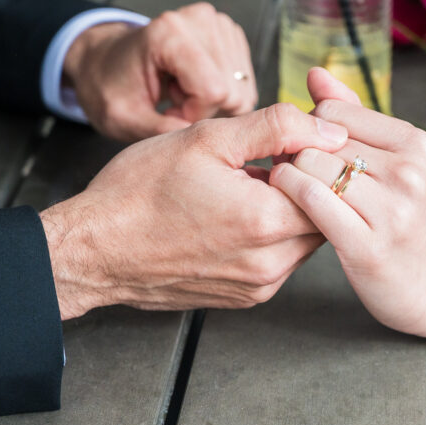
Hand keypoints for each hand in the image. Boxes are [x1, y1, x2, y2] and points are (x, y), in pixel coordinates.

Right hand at [41, 102, 347, 318]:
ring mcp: (259, 286)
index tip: (294, 138)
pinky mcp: (246, 298)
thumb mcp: (207, 139)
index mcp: (266, 221)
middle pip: (326, 214)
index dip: (320, 154)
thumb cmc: (138, 193)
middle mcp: (270, 263)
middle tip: (274, 158)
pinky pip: (281, 261)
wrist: (93, 250)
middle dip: (309, 182)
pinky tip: (239, 212)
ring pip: (305, 238)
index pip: (332, 184)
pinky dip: (272, 235)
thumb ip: (278, 127)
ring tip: (253, 184)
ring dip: (291, 209)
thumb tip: (330, 126)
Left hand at [63, 3, 256, 141]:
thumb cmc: (109, 86)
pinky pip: (243, 80)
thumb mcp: (122, 118)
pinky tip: (191, 84)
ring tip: (179, 92)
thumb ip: (161, 131)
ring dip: (213, 100)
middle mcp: (200, 20)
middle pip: (232, 90)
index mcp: (169, 33)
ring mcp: (217, 23)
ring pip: (242, 87)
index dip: (195, 115)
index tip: (168, 114)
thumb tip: (203, 143)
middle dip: (204, 108)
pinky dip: (220, 90)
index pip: (213, 90)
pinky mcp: (228, 33)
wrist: (104, 60)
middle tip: (171, 103)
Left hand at [270, 68, 425, 336]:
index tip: (306, 149)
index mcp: (415, 143)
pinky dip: (289, 195)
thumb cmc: (404, 218)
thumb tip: (315, 73)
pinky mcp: (367, 244)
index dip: (309, 127)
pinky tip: (286, 202)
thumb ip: (352, 114)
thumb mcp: (393, 159)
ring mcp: (391, 209)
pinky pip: (310, 200)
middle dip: (296, 151)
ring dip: (287, 174)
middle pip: (320, 139)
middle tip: (291, 170)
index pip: (335, 111)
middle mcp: (407, 172)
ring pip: (311, 167)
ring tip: (288, 187)